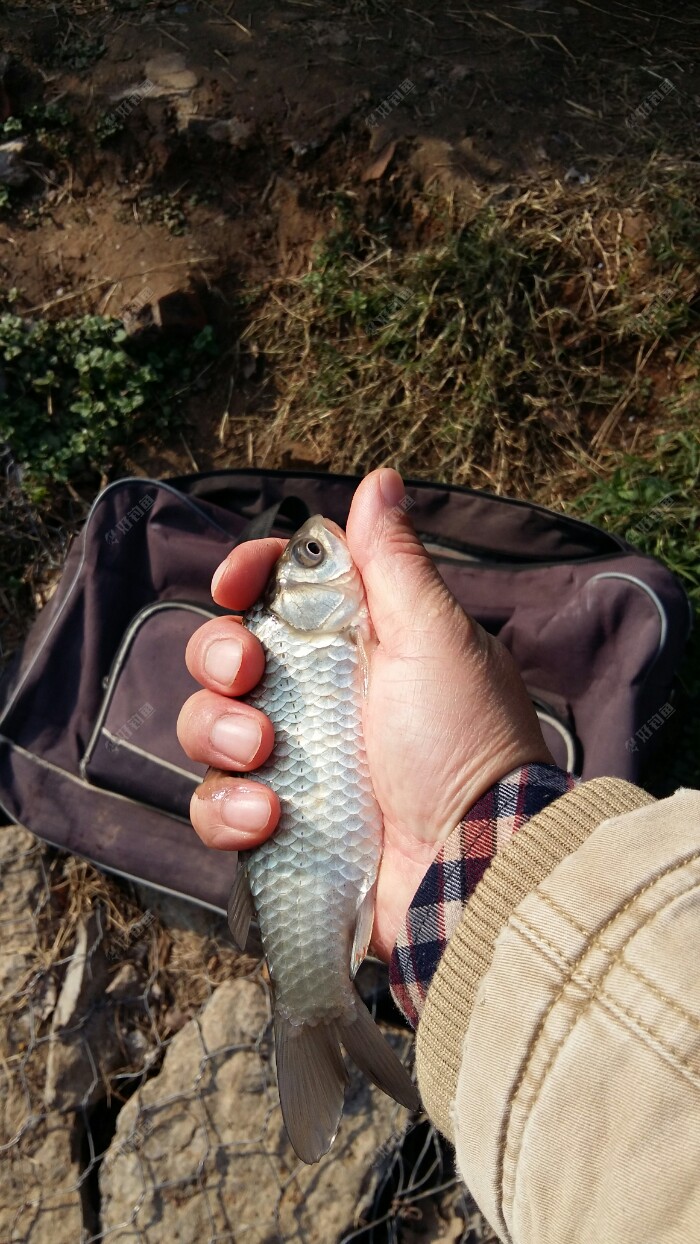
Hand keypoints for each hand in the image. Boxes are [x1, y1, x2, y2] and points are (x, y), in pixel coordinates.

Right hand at [177, 469, 552, 960]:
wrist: (472, 865)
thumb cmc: (465, 742)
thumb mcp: (435, 638)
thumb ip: (394, 563)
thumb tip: (382, 478)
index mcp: (355, 643)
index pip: (279, 588)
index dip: (248, 575)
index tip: (235, 584)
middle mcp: (317, 696)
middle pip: (225, 653)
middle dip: (220, 657)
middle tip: (251, 675)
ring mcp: (294, 763)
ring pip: (206, 728)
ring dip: (218, 734)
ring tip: (264, 754)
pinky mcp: (278, 827)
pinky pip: (214, 806)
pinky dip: (228, 810)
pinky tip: (269, 818)